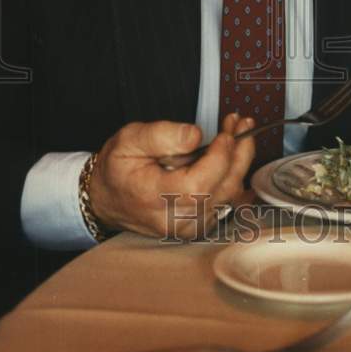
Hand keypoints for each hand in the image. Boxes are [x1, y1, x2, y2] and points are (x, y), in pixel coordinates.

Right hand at [88, 114, 255, 239]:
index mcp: (156, 198)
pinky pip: (228, 201)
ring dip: (239, 161)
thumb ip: (162, 135)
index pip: (200, 183)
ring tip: (237, 133)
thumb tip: (195, 135)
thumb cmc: (118, 168)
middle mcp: (175, 219)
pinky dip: (233, 175)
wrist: (108, 197)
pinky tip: (231, 154)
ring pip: (230, 195)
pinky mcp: (198, 225)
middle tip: (242, 124)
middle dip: (239, 152)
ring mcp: (188, 227)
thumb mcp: (130, 140)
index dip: (220, 156)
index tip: (227, 131)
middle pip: (223, 189)